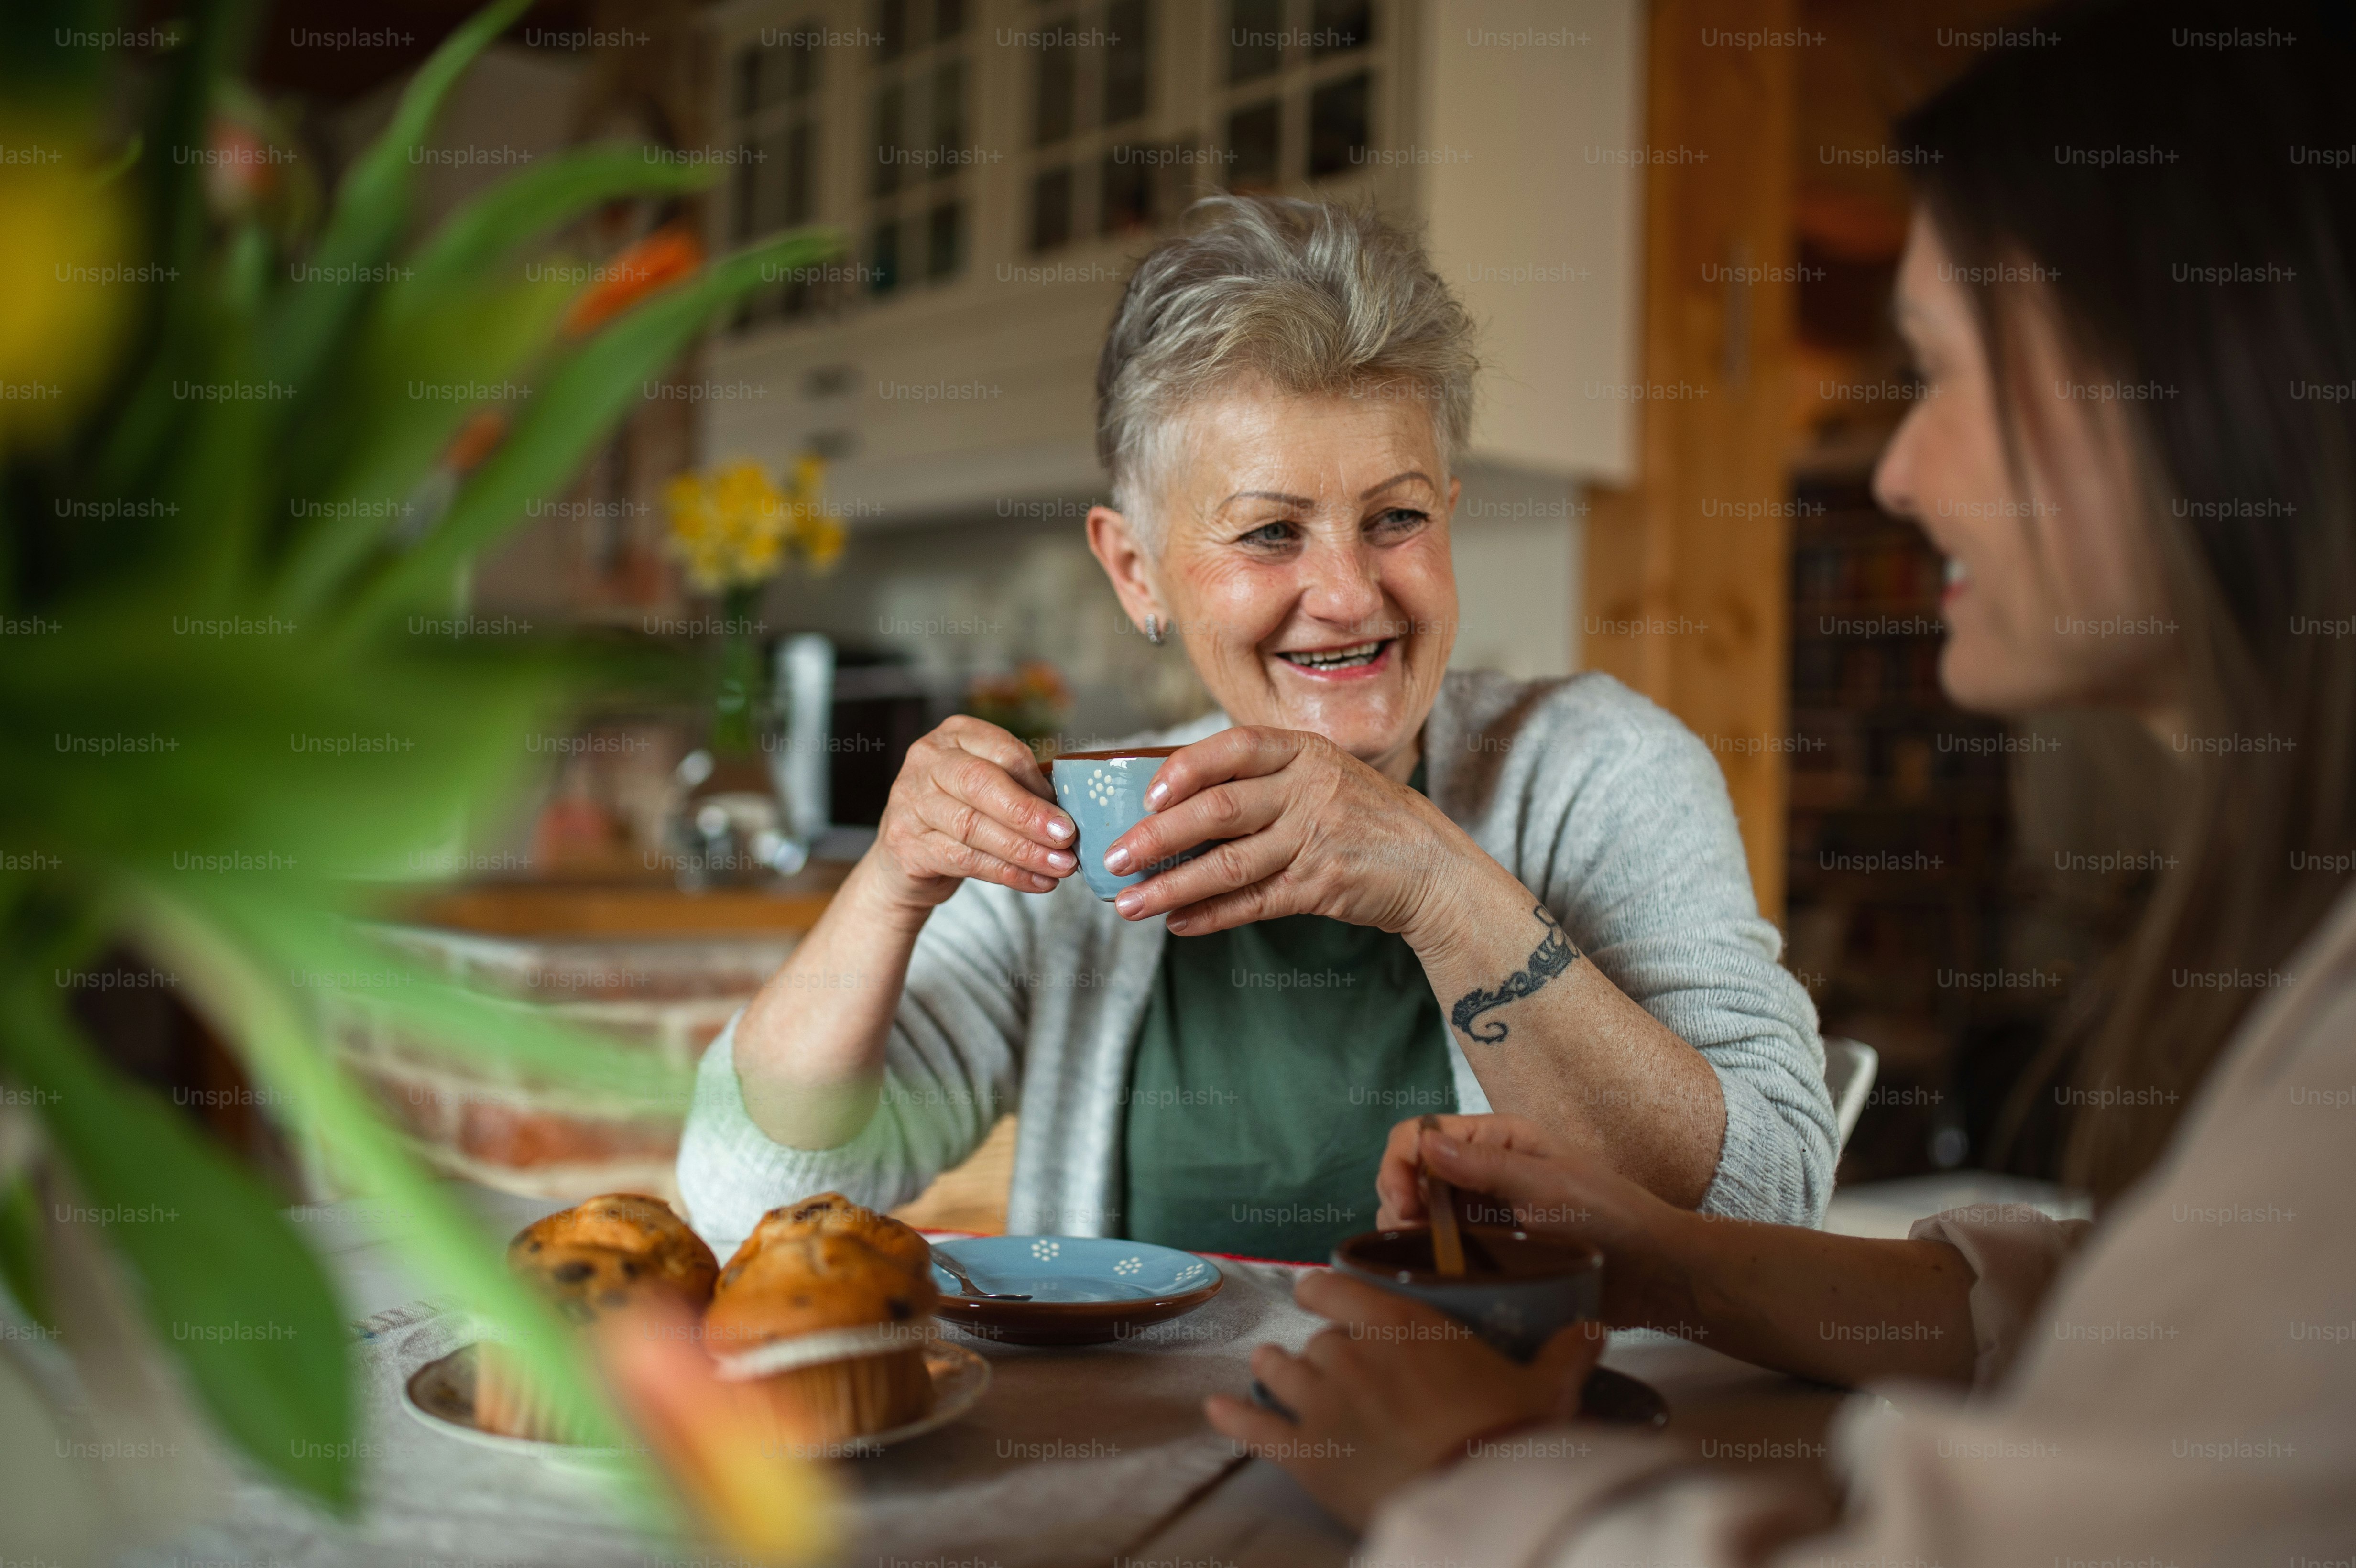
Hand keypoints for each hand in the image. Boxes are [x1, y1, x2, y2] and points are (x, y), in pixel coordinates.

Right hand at [870, 716, 1076, 913]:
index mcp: (954, 736)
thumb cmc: (959, 814)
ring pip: (973, 826)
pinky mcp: (906, 844)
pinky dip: (1007, 873)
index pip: (1002, 750)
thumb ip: (1020, 789)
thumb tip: (1069, 813)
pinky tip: (1037, 881)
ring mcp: (910, 802)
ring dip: (1024, 850)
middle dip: (1029, 813)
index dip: (1037, 781)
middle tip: (1067, 837)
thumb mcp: (987, 788)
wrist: (905, 861)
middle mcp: (926, 761)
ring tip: (1060, 866)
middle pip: (981, 784)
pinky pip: (964, 859)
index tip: (1068, 810)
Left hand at [1102, 726, 1490, 939]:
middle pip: (1219, 809)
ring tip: (1130, 903)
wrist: (1431, 866)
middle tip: (1113, 857)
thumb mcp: (1323, 774)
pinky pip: (1253, 902)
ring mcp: (1315, 839)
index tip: (1145, 793)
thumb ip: (1264, 778)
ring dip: (1171, 886)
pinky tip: (1178, 923)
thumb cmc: (1363, 817)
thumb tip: (1175, 797)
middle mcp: (1309, 790)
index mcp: (1304, 752)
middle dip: (1158, 835)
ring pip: (1228, 864)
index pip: (1235, 748)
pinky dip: (1211, 915)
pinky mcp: (1319, 887)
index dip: (1185, 768)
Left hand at [1203, 1270, 1605, 1531]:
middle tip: (1330, 1369)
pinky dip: (1230, 1417)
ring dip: (1273, 1374)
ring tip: (1272, 1376)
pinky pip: (1251, 1426)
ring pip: (1276, 1370)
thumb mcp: (1546, 1388)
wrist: (1479, 1495)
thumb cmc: (1511, 1435)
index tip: (1322, 1295)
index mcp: (1402, 1326)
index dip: (1324, 1290)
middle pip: (1315, 1340)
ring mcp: (1321, 1401)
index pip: (1337, 1287)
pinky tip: (1216, 1409)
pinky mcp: (1302, 1452)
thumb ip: (1565, 1354)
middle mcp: (1352, 1353)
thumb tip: (1593, 1331)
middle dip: (1318, 1352)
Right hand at [1374, 1114, 1693, 1327]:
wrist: (1654, 1274)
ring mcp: (1482, 1212)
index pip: (1422, 1133)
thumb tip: (1425, 1145)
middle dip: (1398, 1199)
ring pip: (1416, 1213)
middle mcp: (1482, 1170)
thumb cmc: (1615, 1219)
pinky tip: (1434, 1272)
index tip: (1406, 1205)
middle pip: (1410, 1173)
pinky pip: (1437, 1246)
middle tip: (1414, 1235)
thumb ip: (1488, 1169)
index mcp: (1498, 1139)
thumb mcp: (1552, 1188)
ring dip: (1405, 1231)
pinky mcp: (1486, 1250)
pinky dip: (1423, 1255)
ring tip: (1424, 1256)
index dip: (1401, 1163)